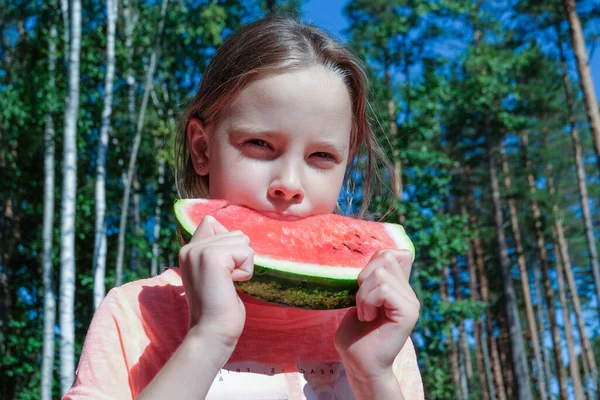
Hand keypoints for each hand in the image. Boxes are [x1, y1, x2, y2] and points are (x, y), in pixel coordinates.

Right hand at [178, 215, 253, 350]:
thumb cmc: (219, 307)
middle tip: (224, 281)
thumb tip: (233, 233)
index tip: (222, 271)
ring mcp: (200, 250)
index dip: (227, 243)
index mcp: (189, 251)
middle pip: (234, 233)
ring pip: (242, 240)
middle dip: (238, 257)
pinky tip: (231, 284)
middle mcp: (190, 247)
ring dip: (243, 264)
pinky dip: (245, 270)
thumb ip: (217, 252)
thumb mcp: (214, 273)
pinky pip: (245, 252)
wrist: (212, 331)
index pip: (212, 223)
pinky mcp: (213, 256)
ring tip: (227, 282)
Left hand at [334, 249, 418, 382]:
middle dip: (363, 279)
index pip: (393, 253)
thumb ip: (371, 276)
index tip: (363, 285)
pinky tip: (368, 318)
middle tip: (363, 304)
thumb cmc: (355, 334)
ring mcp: (411, 301)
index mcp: (399, 287)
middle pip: (384, 257)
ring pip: (381, 273)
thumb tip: (381, 253)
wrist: (359, 363)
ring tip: (365, 314)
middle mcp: (408, 292)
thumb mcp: (360, 296)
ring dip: (363, 294)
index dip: (374, 260)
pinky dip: (368, 302)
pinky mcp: (409, 312)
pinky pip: (384, 289)